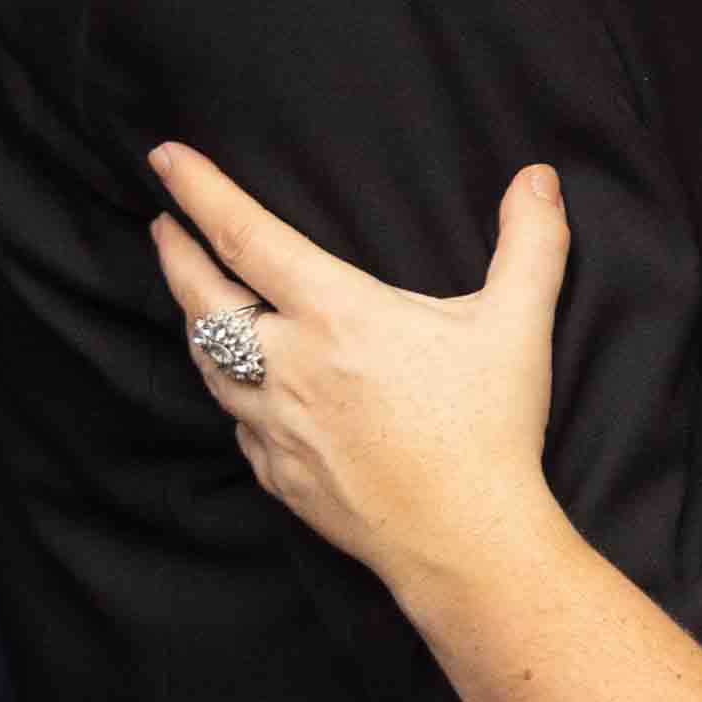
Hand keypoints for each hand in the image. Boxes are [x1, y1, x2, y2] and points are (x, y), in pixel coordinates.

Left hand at [148, 147, 566, 575]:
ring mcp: (276, 426)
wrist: (466, 543)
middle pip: (202, 299)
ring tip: (193, 300)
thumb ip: (531, 243)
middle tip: (162, 225)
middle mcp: (289, 365)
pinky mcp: (279, 476)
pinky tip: (241, 390)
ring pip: (208, 364)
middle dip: (174, 253)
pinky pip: (238, 425)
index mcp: (336, 315)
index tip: (165, 159)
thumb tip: (539, 178)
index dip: (199, 191)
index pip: (245, 237)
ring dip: (193, 323)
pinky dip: (232, 395)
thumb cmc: (488, 431)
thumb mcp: (517, 325)